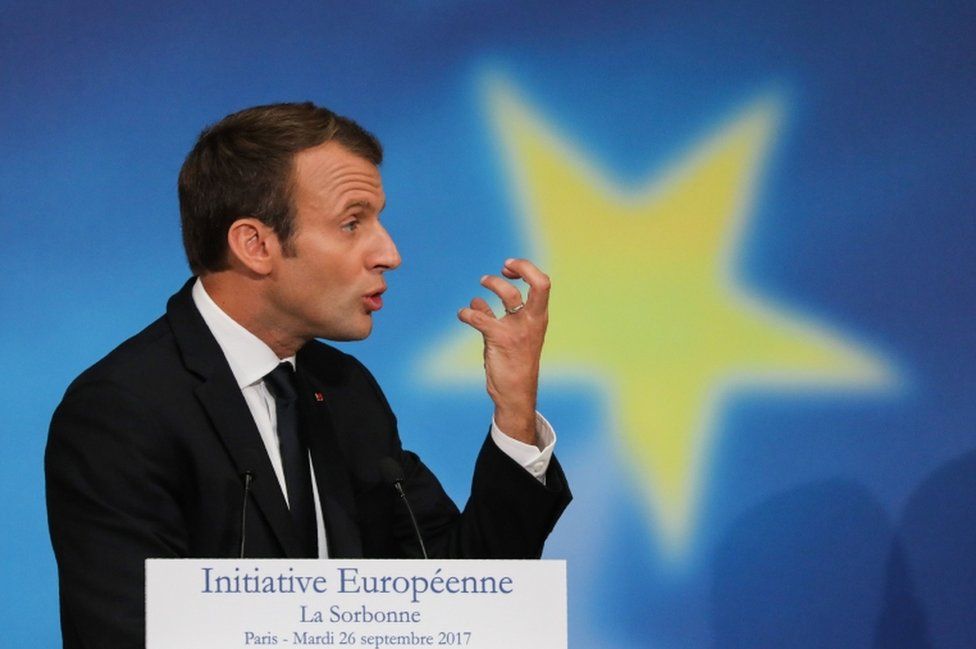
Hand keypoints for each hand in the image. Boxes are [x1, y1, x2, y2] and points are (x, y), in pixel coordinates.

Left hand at [457, 258, 549, 445]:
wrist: (515, 393)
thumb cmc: (514, 364)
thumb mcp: (513, 336)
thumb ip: (497, 317)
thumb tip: (478, 300)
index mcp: (538, 318)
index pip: (543, 284)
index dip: (527, 269)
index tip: (510, 268)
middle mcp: (532, 321)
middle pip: (538, 284)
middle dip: (520, 268)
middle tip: (500, 270)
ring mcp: (517, 330)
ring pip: (509, 295)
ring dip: (492, 284)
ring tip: (481, 284)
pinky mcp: (500, 340)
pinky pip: (480, 317)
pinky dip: (467, 312)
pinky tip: (463, 314)